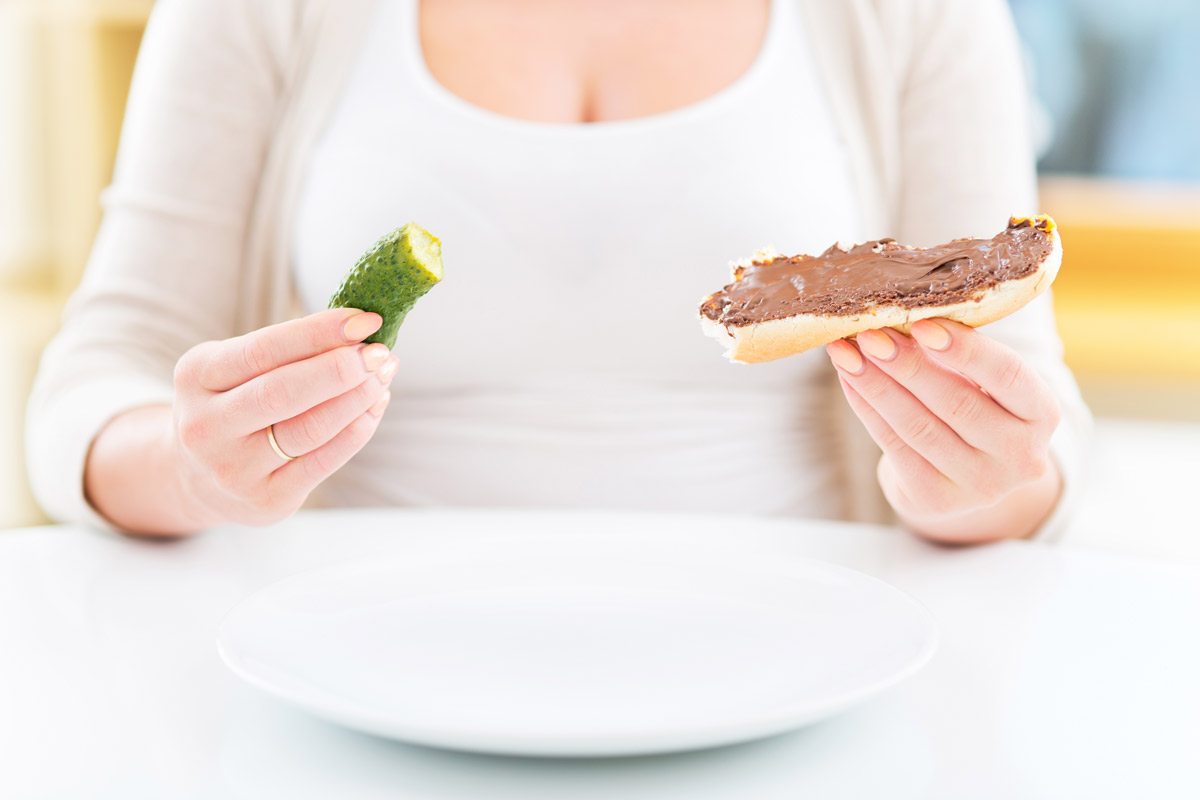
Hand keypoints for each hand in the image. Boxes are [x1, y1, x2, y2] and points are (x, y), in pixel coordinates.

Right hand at [170, 308, 396, 526]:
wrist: (197, 479)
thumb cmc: (233, 405)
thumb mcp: (235, 370)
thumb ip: (285, 351)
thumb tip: (358, 332)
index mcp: (196, 377)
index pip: (262, 350)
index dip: (318, 333)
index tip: (364, 321)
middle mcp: (206, 426)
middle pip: (283, 392)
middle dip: (341, 369)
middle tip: (379, 353)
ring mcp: (234, 469)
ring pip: (310, 429)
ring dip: (357, 399)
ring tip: (382, 377)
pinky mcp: (267, 500)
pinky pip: (324, 462)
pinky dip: (357, 431)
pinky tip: (374, 408)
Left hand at [825, 318, 1061, 542]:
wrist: (963, 477)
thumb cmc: (974, 407)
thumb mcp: (985, 381)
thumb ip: (959, 351)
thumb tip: (901, 312)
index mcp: (1042, 414)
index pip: (1009, 375)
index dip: (965, 349)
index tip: (922, 323)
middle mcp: (1021, 455)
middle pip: (957, 403)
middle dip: (907, 365)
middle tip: (869, 335)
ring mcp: (981, 485)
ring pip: (919, 427)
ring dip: (877, 386)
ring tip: (846, 354)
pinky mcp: (938, 500)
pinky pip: (894, 447)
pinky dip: (867, 409)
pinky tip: (849, 380)